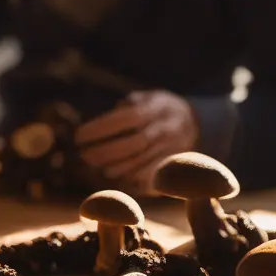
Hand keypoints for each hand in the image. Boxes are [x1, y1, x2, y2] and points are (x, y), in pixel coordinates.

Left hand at [74, 90, 198, 184]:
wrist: (196, 123)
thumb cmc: (160, 109)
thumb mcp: (148, 97)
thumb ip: (128, 104)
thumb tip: (105, 120)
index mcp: (155, 110)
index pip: (124, 119)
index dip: (100, 129)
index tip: (79, 136)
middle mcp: (164, 130)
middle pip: (132, 144)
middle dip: (105, 152)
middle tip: (84, 155)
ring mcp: (171, 149)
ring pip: (141, 163)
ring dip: (115, 167)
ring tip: (98, 165)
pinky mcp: (174, 165)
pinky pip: (153, 176)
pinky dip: (133, 178)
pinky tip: (117, 174)